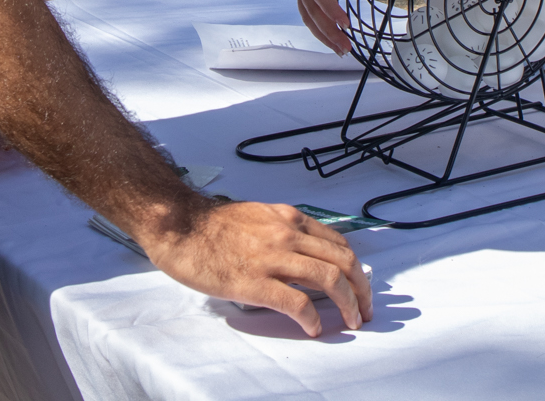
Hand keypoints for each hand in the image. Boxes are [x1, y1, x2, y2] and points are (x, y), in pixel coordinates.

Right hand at [137, 198, 371, 336]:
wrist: (179, 226)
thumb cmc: (212, 225)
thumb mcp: (258, 216)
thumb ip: (282, 231)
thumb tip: (301, 253)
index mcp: (289, 219)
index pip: (338, 243)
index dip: (356, 268)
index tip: (360, 285)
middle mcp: (288, 234)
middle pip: (343, 261)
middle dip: (362, 288)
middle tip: (365, 309)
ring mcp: (273, 258)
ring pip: (329, 279)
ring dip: (348, 304)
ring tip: (351, 322)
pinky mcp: (256, 282)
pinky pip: (297, 302)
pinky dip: (313, 318)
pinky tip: (314, 328)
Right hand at [285, 0, 350, 53]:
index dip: (329, 6)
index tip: (344, 22)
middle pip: (310, 8)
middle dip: (327, 29)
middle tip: (347, 48)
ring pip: (307, 12)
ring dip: (322, 33)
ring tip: (341, 49)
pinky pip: (307, 9)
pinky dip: (318, 25)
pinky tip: (330, 35)